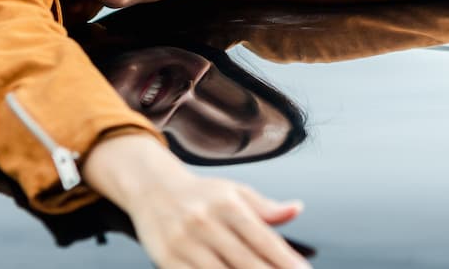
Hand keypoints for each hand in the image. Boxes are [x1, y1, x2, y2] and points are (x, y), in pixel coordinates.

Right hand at [129, 174, 307, 268]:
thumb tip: (297, 209)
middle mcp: (205, 223)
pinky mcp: (167, 260)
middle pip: (246, 262)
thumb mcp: (235, 192)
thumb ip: (266, 207)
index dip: (286, 261)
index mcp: (227, 204)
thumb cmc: (201, 195)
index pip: (264, 239)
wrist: (151, 188)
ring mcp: (184, 243)